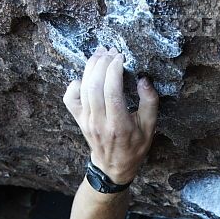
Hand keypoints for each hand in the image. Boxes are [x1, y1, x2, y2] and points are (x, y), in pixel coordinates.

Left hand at [63, 46, 158, 183]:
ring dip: (91, 67)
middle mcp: (99, 122)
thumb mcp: (150, 128)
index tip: (122, 57)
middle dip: (103, 63)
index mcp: (119, 125)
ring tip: (101, 54)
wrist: (113, 167)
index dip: (115, 69)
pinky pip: (70, 97)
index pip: (112, 91)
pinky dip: (75, 83)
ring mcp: (86, 120)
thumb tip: (143, 79)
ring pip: (83, 87)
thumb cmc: (134, 147)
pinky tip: (87, 77)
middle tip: (112, 52)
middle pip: (95, 85)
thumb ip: (150, 103)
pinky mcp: (78, 119)